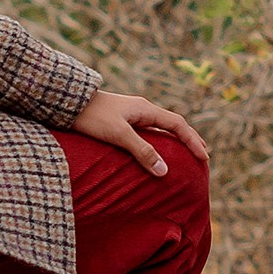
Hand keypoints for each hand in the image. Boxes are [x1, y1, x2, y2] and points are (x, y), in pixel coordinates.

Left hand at [71, 86, 208, 177]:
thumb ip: (142, 151)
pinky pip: (148, 131)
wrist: (68, 102)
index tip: (204, 157)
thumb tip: (164, 171)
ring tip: (184, 153)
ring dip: (175, 139)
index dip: (193, 141)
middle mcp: (142, 109)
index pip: (178, 125)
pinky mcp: (121, 120)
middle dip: (189, 139)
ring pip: (160, 127)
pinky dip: (159, 141)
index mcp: (146, 109)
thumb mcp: (118, 134)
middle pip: (173, 124)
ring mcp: (132, 114)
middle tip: (202, 154)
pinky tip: (156, 150)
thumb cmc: (92, 117)